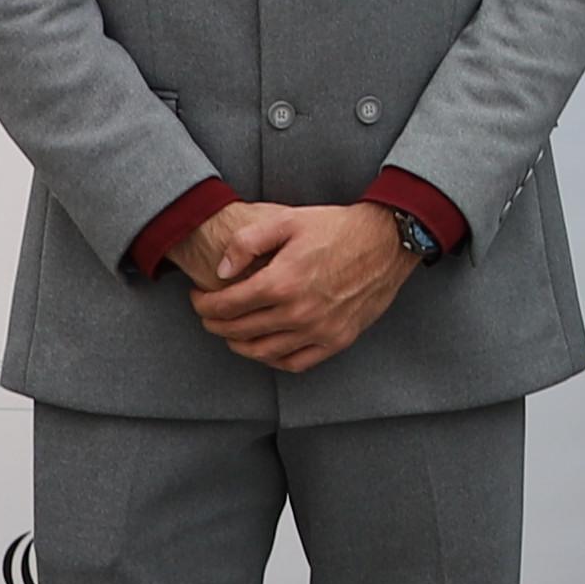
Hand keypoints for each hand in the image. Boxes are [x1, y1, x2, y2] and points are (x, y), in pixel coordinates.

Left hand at [190, 201, 410, 374]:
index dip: (204, 304)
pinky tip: (265, 348)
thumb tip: (221, 271)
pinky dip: (274, 360)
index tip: (198, 297)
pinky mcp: (337, 339)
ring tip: (230, 333)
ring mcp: (319, 330)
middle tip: (208, 314)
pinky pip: (296, 363)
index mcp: (281, 282)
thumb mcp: (286, 220)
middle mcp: (298, 313)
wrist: (386, 241)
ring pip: (263, 352)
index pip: (227, 305)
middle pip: (240, 330)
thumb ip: (246, 243)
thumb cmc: (336, 228)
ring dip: (239, 345)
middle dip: (215, 323)